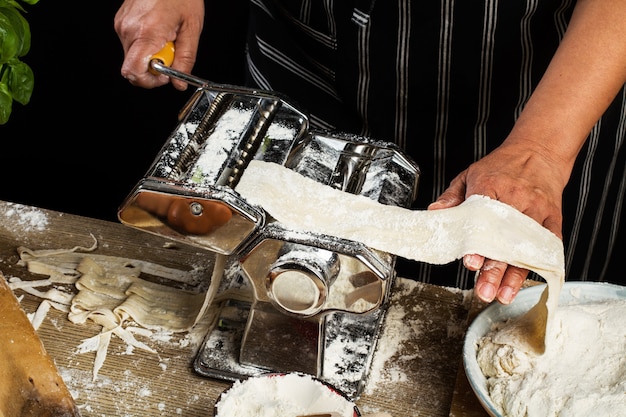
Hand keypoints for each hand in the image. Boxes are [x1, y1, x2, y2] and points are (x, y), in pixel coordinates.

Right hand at [114, 0, 204, 89]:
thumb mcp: (192, 28)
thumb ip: (186, 59)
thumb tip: (179, 83)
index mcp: (146, 33)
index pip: (133, 72)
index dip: (150, 81)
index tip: (164, 76)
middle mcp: (129, 29)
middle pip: (133, 67)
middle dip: (153, 69)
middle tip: (171, 55)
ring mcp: (122, 24)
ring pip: (132, 57)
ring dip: (150, 56)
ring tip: (166, 38)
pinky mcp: (121, 21)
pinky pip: (131, 44)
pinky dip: (146, 45)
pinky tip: (158, 32)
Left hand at [428, 139, 565, 304]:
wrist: (539, 152)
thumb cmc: (501, 166)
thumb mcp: (470, 175)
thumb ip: (451, 197)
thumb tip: (435, 213)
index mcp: (491, 187)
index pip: (482, 218)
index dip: (476, 243)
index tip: (470, 262)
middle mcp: (516, 200)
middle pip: (503, 240)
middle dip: (494, 269)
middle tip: (483, 290)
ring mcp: (536, 211)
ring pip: (525, 248)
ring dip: (514, 274)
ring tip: (502, 295)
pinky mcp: (553, 219)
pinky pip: (548, 246)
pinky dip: (539, 266)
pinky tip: (529, 283)